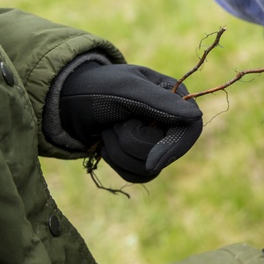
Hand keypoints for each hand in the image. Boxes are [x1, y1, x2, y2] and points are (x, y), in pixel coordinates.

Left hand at [59, 63, 202, 181]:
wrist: (68, 101)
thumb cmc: (98, 87)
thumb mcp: (128, 89)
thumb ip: (161, 102)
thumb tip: (196, 116)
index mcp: (175, 98)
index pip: (190, 129)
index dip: (174, 148)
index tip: (152, 162)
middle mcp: (170, 121)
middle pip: (166, 154)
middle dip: (132, 143)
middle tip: (113, 123)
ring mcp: (156, 141)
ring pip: (149, 168)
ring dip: (119, 152)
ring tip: (107, 130)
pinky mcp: (141, 158)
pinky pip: (137, 175)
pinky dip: (116, 162)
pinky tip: (107, 144)